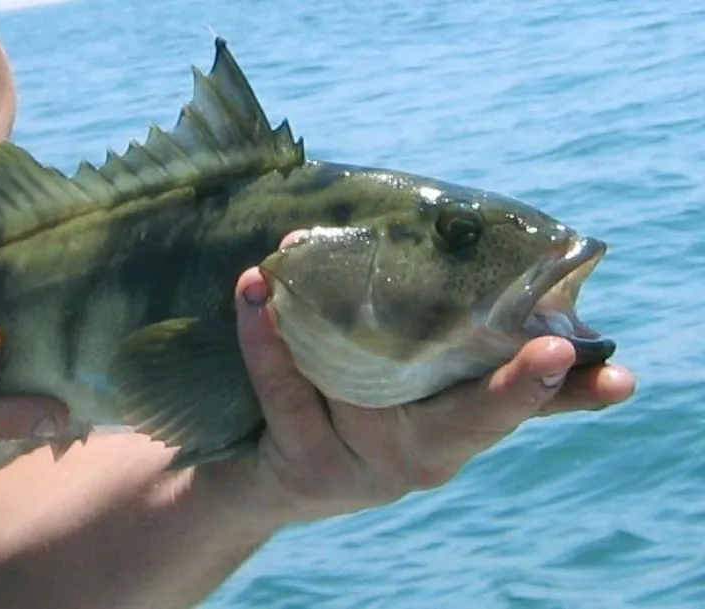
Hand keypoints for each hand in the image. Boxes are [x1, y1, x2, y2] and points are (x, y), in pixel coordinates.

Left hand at [202, 267, 635, 528]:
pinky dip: (266, 341)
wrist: (283, 474)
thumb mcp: (415, 385)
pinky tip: (254, 290)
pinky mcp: (302, 463)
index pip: (520, 410)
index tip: (616, 375)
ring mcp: (362, 466)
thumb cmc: (365, 407)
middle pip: (466, 426)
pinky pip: (284, 394)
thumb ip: (456, 343)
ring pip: (360, 397)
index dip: (562, 391)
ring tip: (299, 261)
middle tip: (554, 350)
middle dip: (510, 392)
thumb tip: (513, 271)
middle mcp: (422, 458)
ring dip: (330, 324)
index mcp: (457, 430)